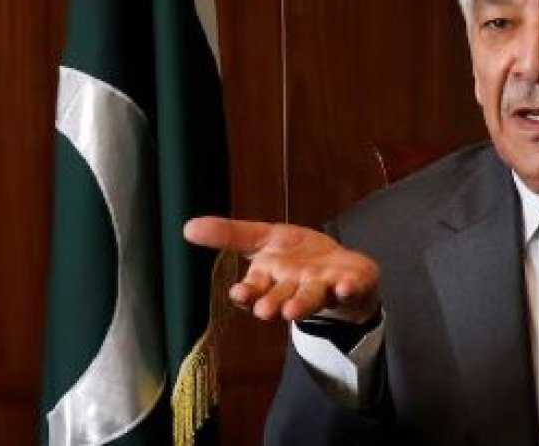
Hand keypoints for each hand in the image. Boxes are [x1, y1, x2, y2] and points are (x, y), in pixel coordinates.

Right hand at [183, 217, 379, 322]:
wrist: (343, 271)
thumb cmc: (297, 259)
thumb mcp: (264, 240)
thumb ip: (230, 235)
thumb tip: (187, 227)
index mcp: (271, 280)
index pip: (255, 290)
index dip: (248, 293)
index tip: (240, 294)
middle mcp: (295, 289)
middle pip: (281, 297)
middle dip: (273, 303)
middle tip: (265, 311)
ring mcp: (324, 288)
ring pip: (311, 297)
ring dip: (303, 303)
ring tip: (293, 310)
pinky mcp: (351, 284)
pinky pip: (351, 287)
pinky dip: (349, 287)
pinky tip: (346, 285)